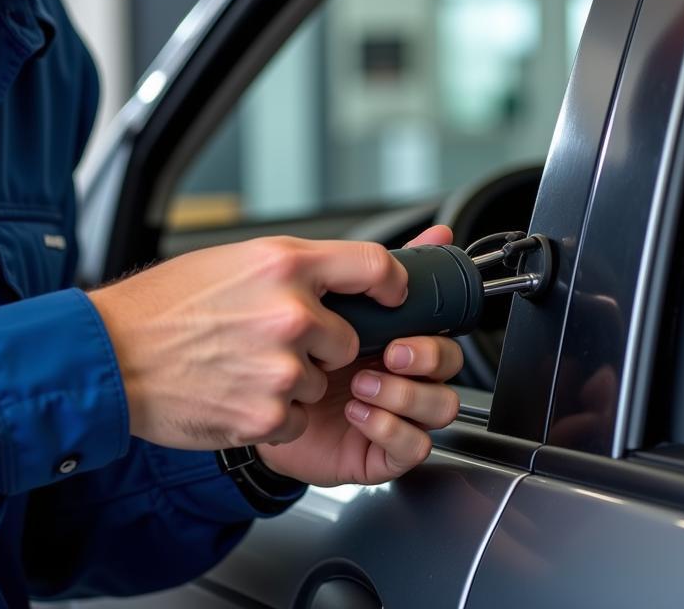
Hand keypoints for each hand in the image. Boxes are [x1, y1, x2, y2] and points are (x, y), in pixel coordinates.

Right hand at [87, 235, 408, 449]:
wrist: (110, 355)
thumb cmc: (163, 306)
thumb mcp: (234, 261)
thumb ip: (291, 269)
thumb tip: (337, 278)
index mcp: (284, 264)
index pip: (373, 264)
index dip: (391, 283)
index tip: (394, 295)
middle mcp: (290, 312)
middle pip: (348, 339)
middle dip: (321, 346)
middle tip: (273, 343)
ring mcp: (282, 367)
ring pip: (320, 381)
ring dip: (294, 381)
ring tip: (242, 366)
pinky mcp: (267, 414)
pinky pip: (296, 417)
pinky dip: (274, 414)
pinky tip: (236, 393)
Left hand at [256, 225, 463, 485]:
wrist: (232, 392)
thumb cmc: (276, 343)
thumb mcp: (318, 289)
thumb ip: (372, 264)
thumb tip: (437, 233)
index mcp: (393, 334)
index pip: (442, 327)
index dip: (432, 323)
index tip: (402, 312)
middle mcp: (399, 373)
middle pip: (450, 364)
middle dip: (426, 356)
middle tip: (389, 353)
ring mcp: (394, 412)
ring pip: (442, 406)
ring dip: (406, 393)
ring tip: (360, 385)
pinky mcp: (379, 451)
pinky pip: (414, 446)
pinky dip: (390, 427)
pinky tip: (355, 412)